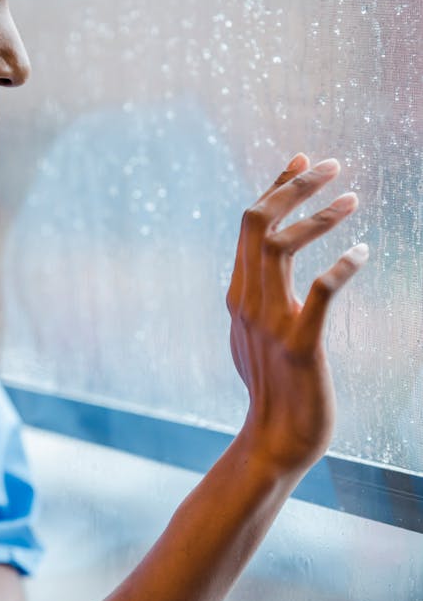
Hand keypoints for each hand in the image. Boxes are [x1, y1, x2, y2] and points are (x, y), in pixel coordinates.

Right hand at [227, 153, 367, 474]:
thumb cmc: (273, 390)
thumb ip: (253, 302)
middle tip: (332, 164)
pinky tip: (363, 252)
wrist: (274, 441)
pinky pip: (318, 294)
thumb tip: (254, 276)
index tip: (303, 159)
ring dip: (318, 217)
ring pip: (281, 249)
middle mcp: (247, 303)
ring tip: (353, 198)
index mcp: (238, 296)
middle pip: (258, 224)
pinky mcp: (299, 346)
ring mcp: (270, 324)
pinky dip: (340, 266)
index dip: (277, 186)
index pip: (250, 226)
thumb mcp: (252, 337)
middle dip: (294, 186)